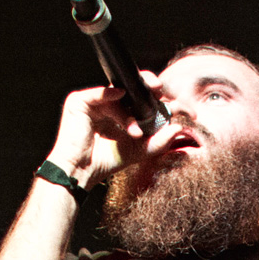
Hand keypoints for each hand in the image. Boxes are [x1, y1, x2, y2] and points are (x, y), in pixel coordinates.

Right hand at [48, 70, 166, 188]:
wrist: (82, 172)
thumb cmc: (106, 161)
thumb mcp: (140, 149)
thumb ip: (160, 140)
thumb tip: (179, 127)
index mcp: (121, 111)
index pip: (140, 97)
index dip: (155, 96)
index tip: (173, 100)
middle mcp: (107, 103)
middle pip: (130, 87)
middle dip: (147, 87)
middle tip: (161, 90)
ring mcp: (93, 101)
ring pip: (118, 94)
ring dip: (129, 111)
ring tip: (135, 132)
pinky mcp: (78, 101)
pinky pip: (99, 92)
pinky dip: (110, 94)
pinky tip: (121, 96)